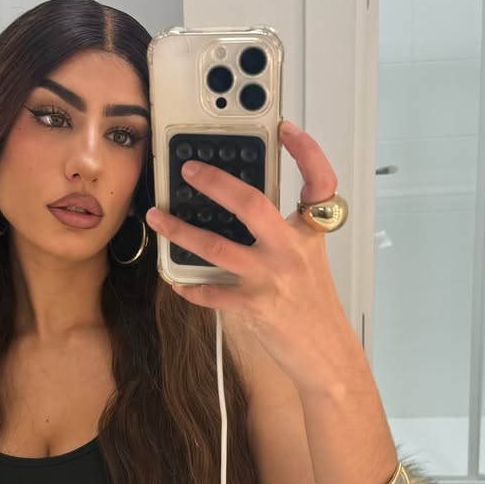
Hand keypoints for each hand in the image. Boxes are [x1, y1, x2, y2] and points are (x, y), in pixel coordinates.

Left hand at [145, 120, 353, 389]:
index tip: (287, 129)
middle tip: (189, 169)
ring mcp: (271, 279)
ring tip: (158, 219)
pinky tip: (177, 281)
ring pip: (216, 247)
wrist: (326, 354)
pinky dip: (191, 286)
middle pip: (252, 204)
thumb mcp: (308, 259)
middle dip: (215, 182)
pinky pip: (211, 292)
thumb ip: (283, 232)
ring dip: (180, 232)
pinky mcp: (254, 306)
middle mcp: (291, 251)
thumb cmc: (313, 306)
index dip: (307, 152)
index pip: (320, 183)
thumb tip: (240, 207)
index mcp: (309, 234)